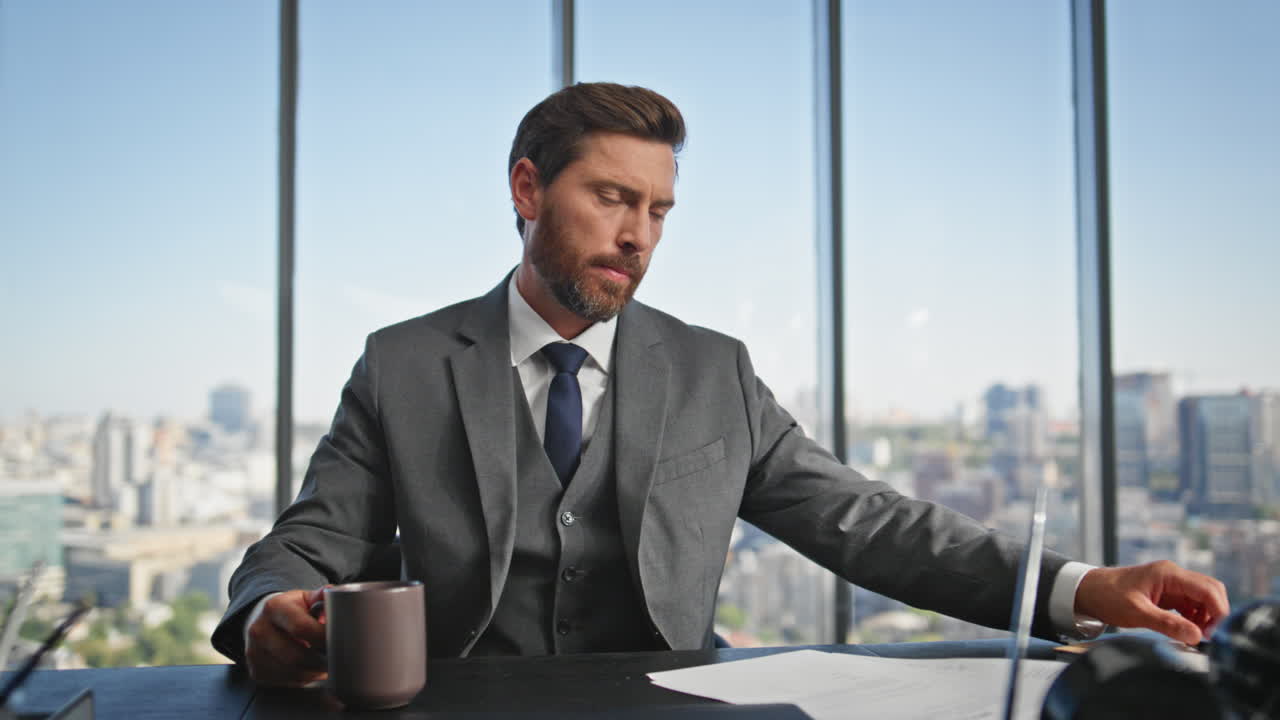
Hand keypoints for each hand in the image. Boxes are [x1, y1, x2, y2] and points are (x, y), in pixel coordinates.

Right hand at [245, 588, 328, 686]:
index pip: (301, 628)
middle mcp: (259, 630)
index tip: (339, 641)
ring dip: (314, 672)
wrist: (263, 621)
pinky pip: (286, 681)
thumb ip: (321, 596)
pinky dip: (303, 679)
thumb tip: (334, 595)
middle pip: (296, 656)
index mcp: (274, 607)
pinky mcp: (256, 671)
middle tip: (337, 660)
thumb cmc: (291, 610)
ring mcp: (254, 653)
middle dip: (321, 661)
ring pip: (292, 672)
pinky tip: (310, 669)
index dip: (323, 638)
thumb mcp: (305, 598)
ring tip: (325, 665)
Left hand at [1074, 560, 1229, 644]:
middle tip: (1206, 637)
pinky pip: (1191, 606)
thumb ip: (1167, 624)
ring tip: (1195, 637)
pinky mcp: (1167, 595)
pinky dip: (1194, 619)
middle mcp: (1174, 576)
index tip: (1214, 633)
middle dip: (1215, 614)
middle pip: (1210, 591)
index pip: (1208, 589)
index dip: (1218, 611)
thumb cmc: (1108, 596)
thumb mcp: (1136, 613)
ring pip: (1202, 600)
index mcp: (1168, 574)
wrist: (1088, 591)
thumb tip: (1196, 636)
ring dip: (1205, 618)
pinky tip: (1187, 632)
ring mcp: (1172, 585)